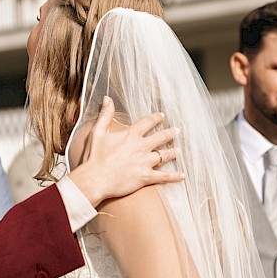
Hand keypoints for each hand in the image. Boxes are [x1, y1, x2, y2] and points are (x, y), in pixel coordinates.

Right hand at [68, 96, 183, 207]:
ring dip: (173, 152)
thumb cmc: (94, 157)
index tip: (162, 116)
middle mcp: (141, 147)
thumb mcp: (97, 132)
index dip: (156, 118)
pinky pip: (164, 176)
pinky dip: (174, 176)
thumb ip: (104, 115)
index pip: (148, 123)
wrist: (95, 179)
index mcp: (131, 135)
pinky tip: (182, 175)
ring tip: (179, 150)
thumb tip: (108, 98)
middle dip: (170, 133)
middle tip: (177, 130)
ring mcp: (145, 162)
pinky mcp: (146, 177)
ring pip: (164, 155)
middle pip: (161, 137)